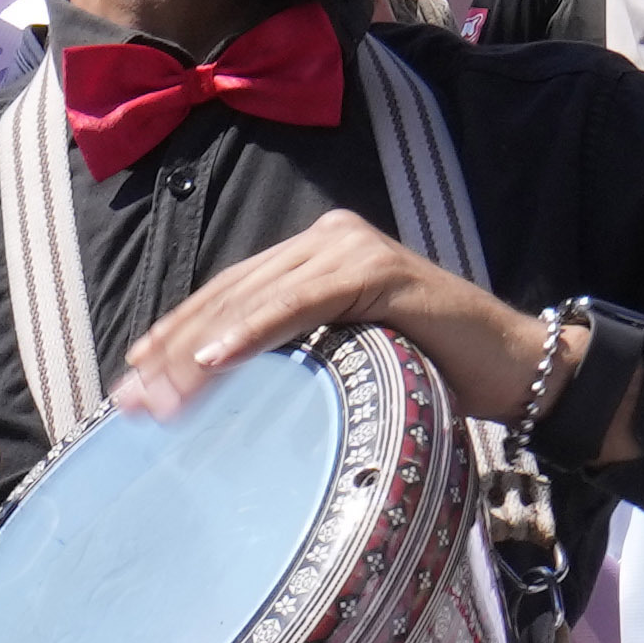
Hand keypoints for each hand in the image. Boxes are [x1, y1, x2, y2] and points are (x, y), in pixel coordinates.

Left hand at [112, 215, 538, 428]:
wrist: (515, 366)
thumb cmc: (432, 374)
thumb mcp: (345, 365)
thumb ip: (296, 360)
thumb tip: (225, 401)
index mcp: (313, 259)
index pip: (228, 295)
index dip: (174, 335)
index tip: (130, 379)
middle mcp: (327, 241)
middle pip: (230, 293)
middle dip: (172, 346)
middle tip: (129, 394)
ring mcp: (351, 249)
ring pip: (255, 296)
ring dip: (199, 344)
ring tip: (159, 387)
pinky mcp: (378, 269)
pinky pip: (301, 302)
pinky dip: (254, 329)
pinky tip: (213, 359)